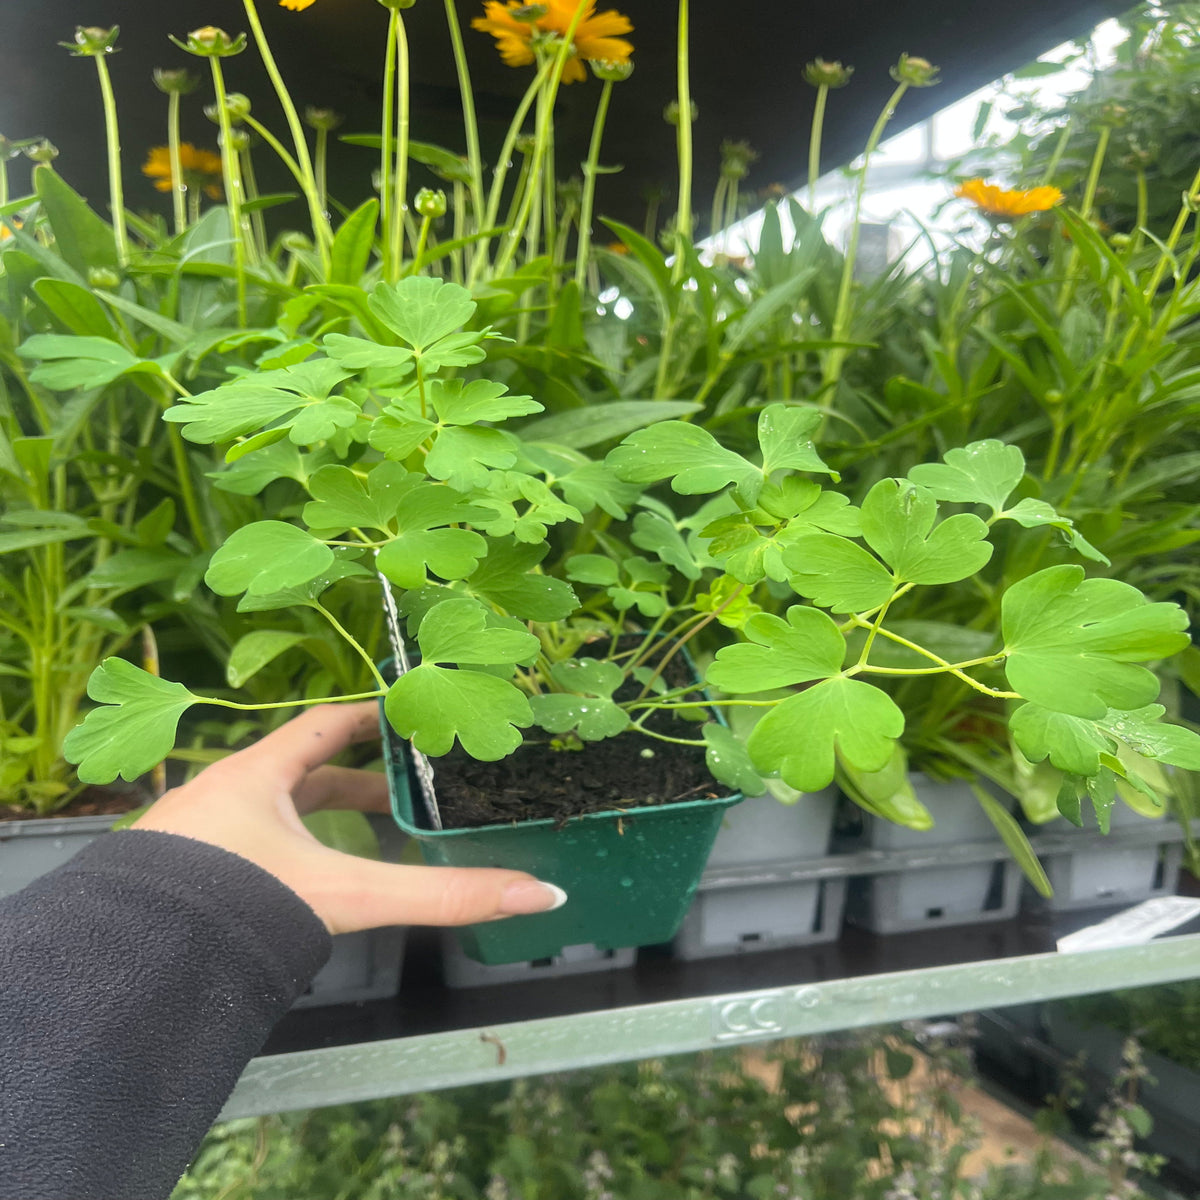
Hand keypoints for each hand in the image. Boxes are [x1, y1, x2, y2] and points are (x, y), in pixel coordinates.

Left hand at [131, 702, 564, 934]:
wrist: (136, 963)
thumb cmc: (237, 903)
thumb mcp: (350, 892)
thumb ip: (441, 895)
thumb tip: (540, 894)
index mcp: (256, 776)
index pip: (322, 726)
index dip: (368, 720)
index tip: (408, 718)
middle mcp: (223, 795)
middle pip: (302, 773)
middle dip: (358, 785)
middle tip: (409, 799)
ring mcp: (198, 835)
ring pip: (272, 813)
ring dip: (320, 822)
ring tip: (368, 845)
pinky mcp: (183, 874)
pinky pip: (248, 846)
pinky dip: (287, 854)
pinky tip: (307, 884)